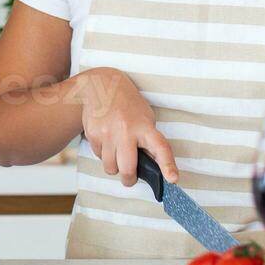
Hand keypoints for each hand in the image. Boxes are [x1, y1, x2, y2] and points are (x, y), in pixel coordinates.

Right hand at [76, 67, 178, 187]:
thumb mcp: (145, 118)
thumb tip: (150, 166)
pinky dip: (103, 154)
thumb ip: (148, 140)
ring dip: (114, 166)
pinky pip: (98, 156)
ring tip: (116, 153)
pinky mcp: (92, 134)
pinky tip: (106, 141)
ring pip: (110, 167)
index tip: (172, 179)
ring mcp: (107, 133)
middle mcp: (126, 131)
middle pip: (128, 169)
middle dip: (129, 178)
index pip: (160, 148)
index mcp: (144, 126)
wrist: (102, 85)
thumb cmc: (128, 104)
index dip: (167, 166)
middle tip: (130, 176)